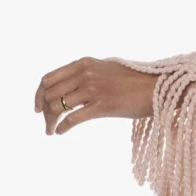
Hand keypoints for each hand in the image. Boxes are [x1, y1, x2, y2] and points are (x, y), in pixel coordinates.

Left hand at [34, 57, 158, 133]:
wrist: (159, 87)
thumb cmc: (136, 81)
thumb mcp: (107, 68)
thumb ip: (87, 73)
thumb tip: (71, 84)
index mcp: (83, 63)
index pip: (48, 78)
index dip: (38, 95)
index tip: (37, 108)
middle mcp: (85, 73)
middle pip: (49, 94)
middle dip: (44, 112)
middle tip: (47, 124)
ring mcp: (93, 89)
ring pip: (57, 106)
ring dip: (51, 122)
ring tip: (51, 131)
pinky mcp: (103, 106)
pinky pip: (72, 118)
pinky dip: (62, 127)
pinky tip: (60, 132)